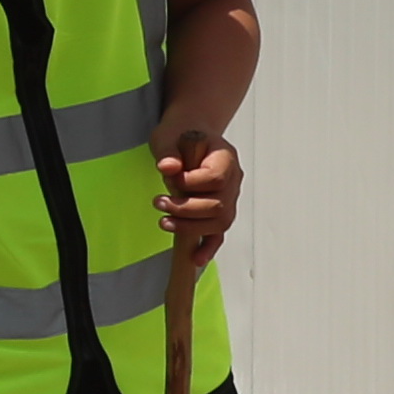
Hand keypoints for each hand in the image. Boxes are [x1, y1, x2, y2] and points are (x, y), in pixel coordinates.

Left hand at [152, 120, 240, 266]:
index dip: (192, 183)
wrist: (188, 135)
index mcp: (225, 158)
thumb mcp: (169, 135)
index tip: (171, 178)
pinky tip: (196, 259)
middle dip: (187, 208)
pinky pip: (219, 232)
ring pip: (220, 221)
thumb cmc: (179, 135)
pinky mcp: (220, 210)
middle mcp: (233, 180)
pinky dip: (208, 246)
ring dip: (191, 226)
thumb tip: (169, 168)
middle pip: (219, 205)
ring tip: (164, 222)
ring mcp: (230, 197)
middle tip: (159, 203)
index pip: (215, 178)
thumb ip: (169, 151)